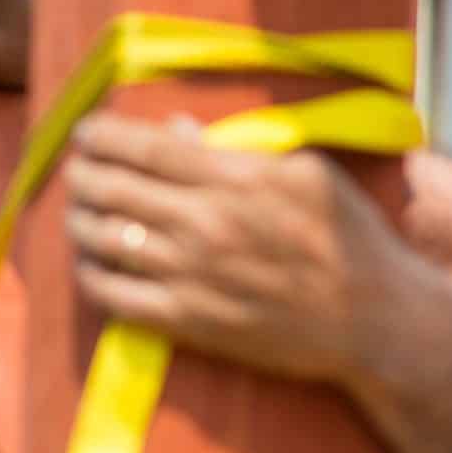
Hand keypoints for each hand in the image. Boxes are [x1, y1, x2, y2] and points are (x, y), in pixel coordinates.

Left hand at [63, 112, 426, 391]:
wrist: (376, 320)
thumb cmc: (349, 237)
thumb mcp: (307, 173)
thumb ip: (237, 149)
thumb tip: (176, 130)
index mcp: (236, 180)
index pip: (145, 148)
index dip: (102, 136)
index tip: (85, 131)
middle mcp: (206, 225)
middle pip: (113, 189)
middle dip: (83, 173)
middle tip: (76, 169)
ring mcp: (193, 276)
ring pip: (104, 240)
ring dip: (79, 219)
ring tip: (78, 210)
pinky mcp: (189, 322)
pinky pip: (115, 296)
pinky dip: (91, 275)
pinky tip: (90, 263)